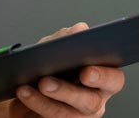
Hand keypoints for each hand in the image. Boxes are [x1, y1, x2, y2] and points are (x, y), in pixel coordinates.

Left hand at [10, 23, 124, 116]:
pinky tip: (24, 92)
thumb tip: (80, 30)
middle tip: (47, 82)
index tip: (86, 71)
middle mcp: (95, 100)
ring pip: (69, 115)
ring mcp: (78, 116)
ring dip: (46, 100)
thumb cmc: (50, 64)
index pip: (114, 79)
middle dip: (68, 92)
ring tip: (31, 85)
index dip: (103, 77)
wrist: (27, 85)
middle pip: (91, 102)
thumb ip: (68, 37)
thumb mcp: (56, 46)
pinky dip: (36, 103)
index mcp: (102, 78)